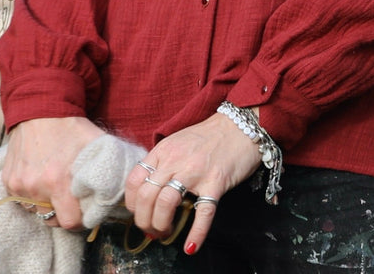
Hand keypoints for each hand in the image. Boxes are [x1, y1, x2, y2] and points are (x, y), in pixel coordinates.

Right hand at [2, 116, 103, 228]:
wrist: (40, 110)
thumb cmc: (71, 127)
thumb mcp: (96, 143)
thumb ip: (110, 167)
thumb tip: (124, 185)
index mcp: (58, 180)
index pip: (70, 222)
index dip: (80, 219)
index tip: (85, 211)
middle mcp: (36, 186)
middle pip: (52, 219)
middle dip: (63, 213)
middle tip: (70, 200)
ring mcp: (20, 184)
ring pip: (36, 210)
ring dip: (46, 203)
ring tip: (55, 186)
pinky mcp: (8, 181)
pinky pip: (21, 200)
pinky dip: (31, 195)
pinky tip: (40, 178)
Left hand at [124, 111, 262, 254]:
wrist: (240, 127)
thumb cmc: (209, 137)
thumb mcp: (178, 142)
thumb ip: (163, 162)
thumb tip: (150, 191)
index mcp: (164, 150)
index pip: (134, 180)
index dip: (132, 204)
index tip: (139, 214)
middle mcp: (175, 160)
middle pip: (146, 196)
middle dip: (144, 220)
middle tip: (152, 230)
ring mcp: (195, 172)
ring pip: (165, 203)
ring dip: (161, 226)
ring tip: (166, 233)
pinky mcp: (216, 182)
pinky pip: (203, 213)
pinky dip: (196, 234)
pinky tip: (191, 246)